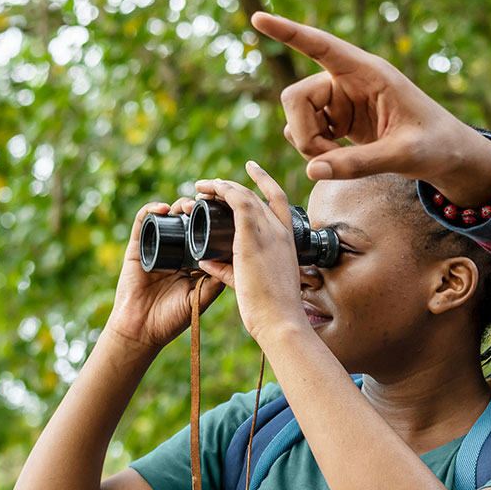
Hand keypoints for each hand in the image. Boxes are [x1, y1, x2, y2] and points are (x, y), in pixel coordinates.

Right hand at [103, 199, 224, 352]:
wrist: (141, 331)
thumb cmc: (172, 318)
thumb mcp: (202, 297)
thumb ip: (217, 280)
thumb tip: (236, 258)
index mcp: (194, 260)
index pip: (207, 234)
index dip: (216, 221)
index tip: (227, 212)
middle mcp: (177, 250)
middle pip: (189, 221)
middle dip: (199, 209)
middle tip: (208, 205)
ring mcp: (156, 247)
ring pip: (169, 218)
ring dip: (179, 206)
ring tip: (189, 205)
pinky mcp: (137, 247)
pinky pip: (142, 223)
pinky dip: (151, 211)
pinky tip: (163, 208)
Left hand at [193, 162, 307, 341]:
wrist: (280, 320)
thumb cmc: (271, 309)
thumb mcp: (250, 283)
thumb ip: (228, 270)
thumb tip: (205, 261)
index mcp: (286, 242)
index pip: (279, 201)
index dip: (265, 182)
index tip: (252, 169)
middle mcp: (281, 232)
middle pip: (259, 195)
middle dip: (235, 185)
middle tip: (213, 185)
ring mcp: (270, 233)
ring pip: (246, 196)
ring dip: (224, 186)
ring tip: (204, 186)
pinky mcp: (254, 238)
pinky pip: (239, 203)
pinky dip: (224, 191)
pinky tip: (210, 189)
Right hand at [251, 12, 490, 206]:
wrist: (447, 156)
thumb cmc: (436, 145)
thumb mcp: (404, 155)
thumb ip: (359, 164)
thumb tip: (312, 171)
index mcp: (370, 73)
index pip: (322, 46)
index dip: (289, 33)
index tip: (258, 18)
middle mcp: (350, 81)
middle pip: (296, 97)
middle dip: (304, 132)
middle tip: (327, 159)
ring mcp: (342, 101)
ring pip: (297, 118)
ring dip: (310, 145)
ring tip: (343, 162)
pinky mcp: (339, 121)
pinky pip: (306, 133)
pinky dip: (315, 153)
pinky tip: (338, 161)